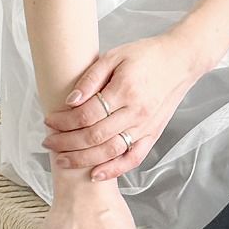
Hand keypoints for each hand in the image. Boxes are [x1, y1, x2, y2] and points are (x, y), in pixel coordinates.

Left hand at [41, 30, 205, 182]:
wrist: (180, 61)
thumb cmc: (146, 55)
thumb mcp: (116, 55)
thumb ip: (92, 77)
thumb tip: (71, 101)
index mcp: (125, 89)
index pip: (86, 114)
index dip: (63, 121)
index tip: (49, 120)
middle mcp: (136, 112)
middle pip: (94, 136)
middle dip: (66, 143)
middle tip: (48, 142)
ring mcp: (146, 126)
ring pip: (110, 151)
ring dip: (83, 159)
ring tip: (62, 159)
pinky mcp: (153, 135)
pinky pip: (133, 158)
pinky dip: (114, 169)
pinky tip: (96, 173)